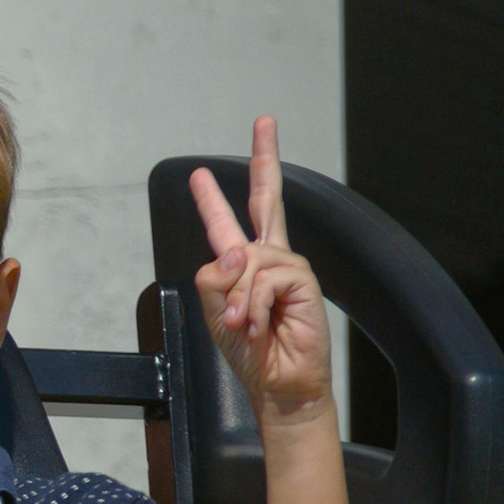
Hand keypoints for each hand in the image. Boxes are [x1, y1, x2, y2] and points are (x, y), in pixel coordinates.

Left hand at [190, 116, 333, 427]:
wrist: (278, 382)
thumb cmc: (249, 350)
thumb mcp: (217, 312)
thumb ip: (216, 278)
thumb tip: (237, 251)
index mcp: (242, 265)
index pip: (229, 222)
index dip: (214, 197)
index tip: (200, 173)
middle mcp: (268, 258)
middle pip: (267, 201)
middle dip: (265, 159)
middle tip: (264, 122)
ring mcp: (289, 266)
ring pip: (246, 260)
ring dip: (238, 299)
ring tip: (245, 324)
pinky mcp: (303, 279)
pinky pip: (263, 279)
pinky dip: (254, 304)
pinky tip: (259, 324)